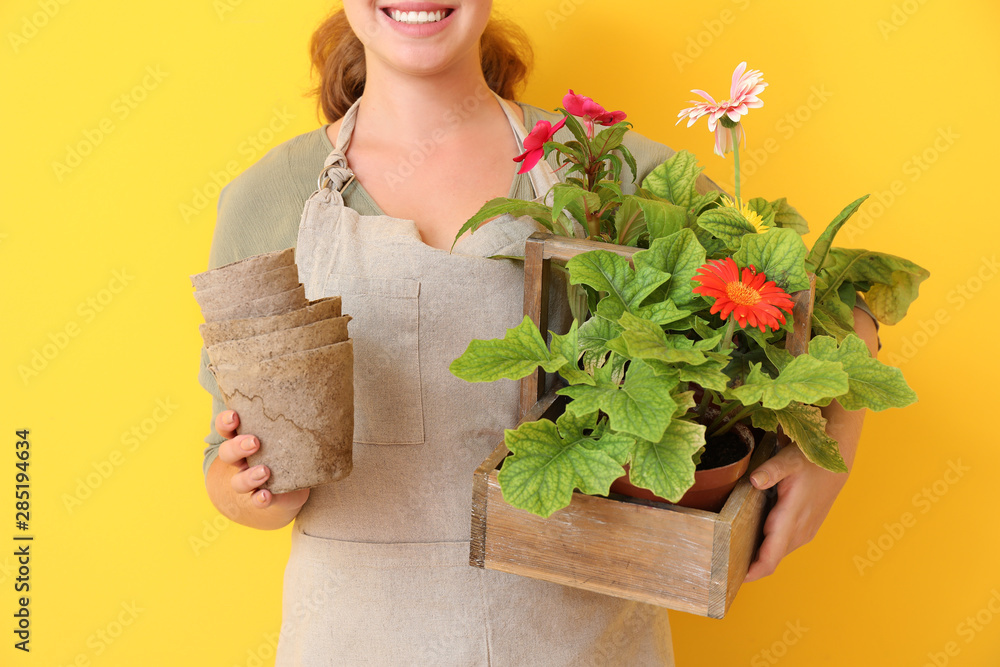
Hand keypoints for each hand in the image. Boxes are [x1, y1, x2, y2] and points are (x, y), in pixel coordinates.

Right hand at [215, 409, 309, 516]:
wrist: (293, 484)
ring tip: (265, 471)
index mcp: (244, 438)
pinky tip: (265, 496)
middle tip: (254, 442)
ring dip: (249, 476)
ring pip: (238, 481)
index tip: (235, 416)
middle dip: (238, 447)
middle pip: (228, 454)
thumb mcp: (289, 429)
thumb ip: (296, 414)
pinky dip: (259, 499)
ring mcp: (250, 480)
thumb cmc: (289, 447)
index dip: (225, 422)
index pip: (226, 428)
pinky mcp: (264, 497)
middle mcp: (242, 461)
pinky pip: (256, 500)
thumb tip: (324, 389)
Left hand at [743, 438, 848, 581]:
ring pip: (777, 554)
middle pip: (771, 560)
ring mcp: (804, 533)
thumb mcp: (788, 461)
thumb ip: (770, 471)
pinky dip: (768, 549)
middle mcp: (799, 532)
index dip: (753, 571)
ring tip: (733, 555)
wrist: (836, 464)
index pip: (771, 557)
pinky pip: (784, 546)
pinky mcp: (806, 531)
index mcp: (791, 519)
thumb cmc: (810, 462)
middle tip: (722, 566)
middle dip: (749, 566)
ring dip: (759, 558)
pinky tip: (752, 541)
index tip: (733, 577)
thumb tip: (753, 480)